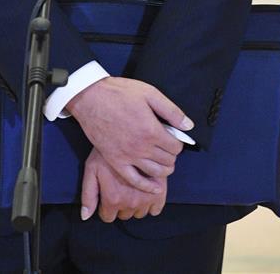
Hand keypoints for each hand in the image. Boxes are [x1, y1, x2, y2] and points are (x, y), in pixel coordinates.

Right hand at [65, 76, 191, 191]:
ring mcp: (128, 156)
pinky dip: (147, 186)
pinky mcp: (116, 161)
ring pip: (155, 172)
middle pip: (167, 160)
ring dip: (164, 169)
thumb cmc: (120, 93)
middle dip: (172, 155)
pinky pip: (135, 180)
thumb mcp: (149, 93)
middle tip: (167, 147)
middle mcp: (141, 147)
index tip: (174, 137)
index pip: (176, 147)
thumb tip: (188, 125)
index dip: (178, 143)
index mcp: (151, 130)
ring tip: (164, 162)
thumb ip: (171, 111)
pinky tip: (155, 187)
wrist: (90, 98)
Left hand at [81, 147, 167, 222]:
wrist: (129, 133)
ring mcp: (147, 197)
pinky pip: (156, 209)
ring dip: (136, 204)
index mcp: (113, 198)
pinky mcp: (161, 190)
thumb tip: (85, 216)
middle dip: (121, 204)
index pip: (108, 216)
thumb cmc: (108, 151)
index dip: (106, 206)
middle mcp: (131, 201)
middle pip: (124, 215)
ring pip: (139, 213)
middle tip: (121, 188)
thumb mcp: (91, 169)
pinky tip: (145, 191)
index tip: (108, 196)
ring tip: (132, 187)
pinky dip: (151, 204)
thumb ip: (88, 195)